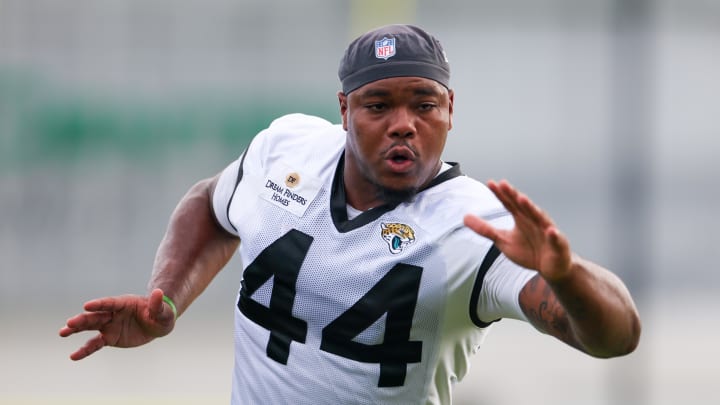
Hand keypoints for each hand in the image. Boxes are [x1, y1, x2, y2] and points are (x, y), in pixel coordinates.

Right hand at [59, 288, 175, 359]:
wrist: (157, 324)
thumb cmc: (161, 315)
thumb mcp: (163, 312)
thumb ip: (157, 304)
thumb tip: (159, 292)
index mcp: (124, 303)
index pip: (110, 303)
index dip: (99, 304)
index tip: (87, 305)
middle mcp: (113, 313)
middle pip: (96, 315)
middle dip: (83, 319)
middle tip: (69, 323)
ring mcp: (109, 325)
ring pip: (90, 327)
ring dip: (76, 330)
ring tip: (62, 332)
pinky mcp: (109, 338)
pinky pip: (95, 344)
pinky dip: (85, 350)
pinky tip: (73, 356)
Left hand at [464, 180, 571, 281]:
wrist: (550, 267)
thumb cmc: (528, 251)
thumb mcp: (503, 240)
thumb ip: (485, 229)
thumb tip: (464, 218)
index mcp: (521, 218)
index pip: (509, 203)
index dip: (500, 194)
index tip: (490, 183)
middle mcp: (534, 220)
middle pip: (523, 206)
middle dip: (514, 196)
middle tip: (504, 185)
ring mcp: (547, 231)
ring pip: (539, 218)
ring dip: (531, 208)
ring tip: (522, 199)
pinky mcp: (558, 244)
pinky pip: (556, 239)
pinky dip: (554, 235)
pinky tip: (550, 231)